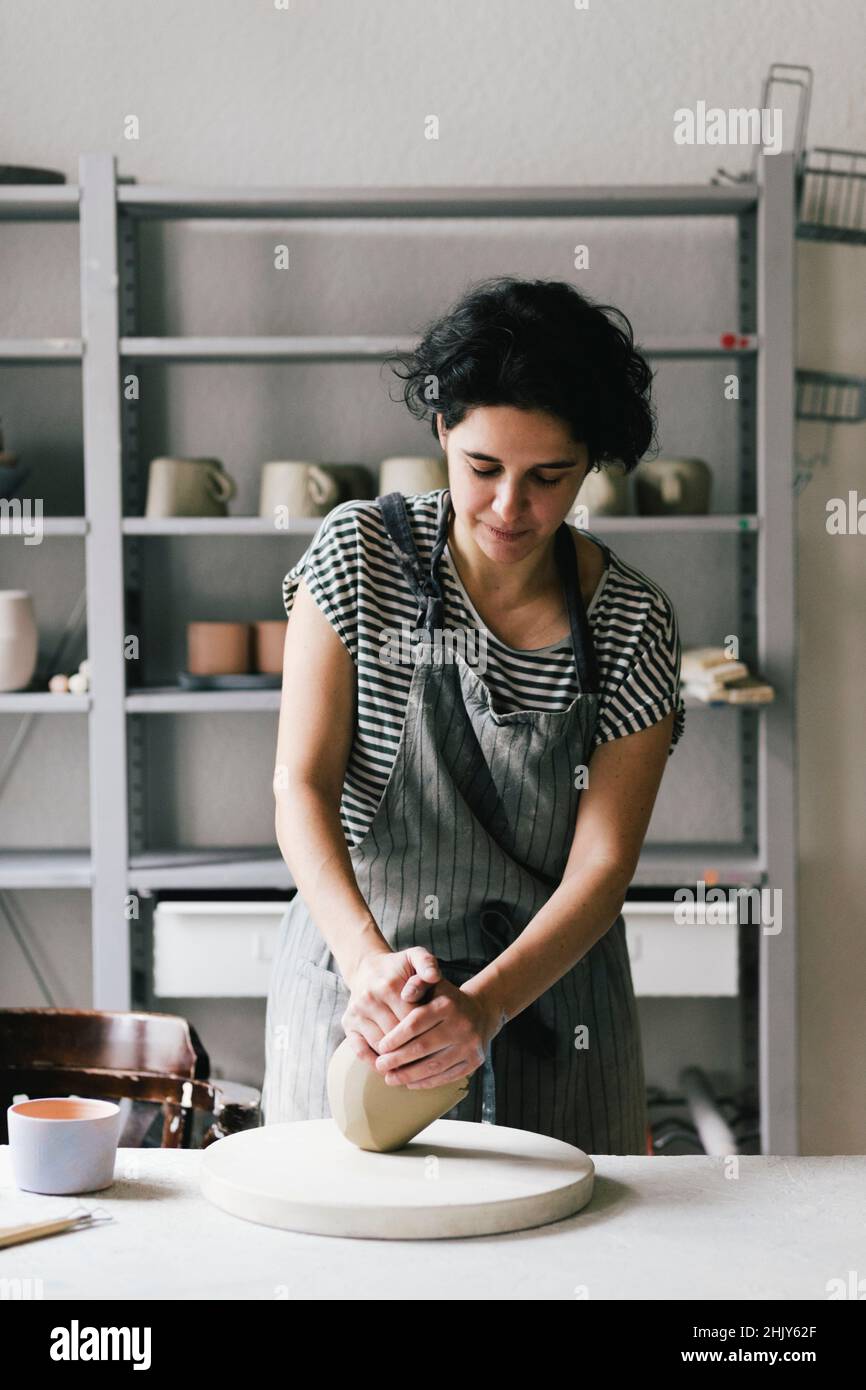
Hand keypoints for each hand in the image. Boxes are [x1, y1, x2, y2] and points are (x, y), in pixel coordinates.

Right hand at [341, 947, 442, 1064]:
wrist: (367, 967)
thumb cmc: (398, 967)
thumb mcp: (415, 957)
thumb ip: (427, 964)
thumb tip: (433, 977)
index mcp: (389, 985)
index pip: (412, 1019)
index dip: (427, 1033)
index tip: (440, 1044)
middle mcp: (369, 998)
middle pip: (397, 1035)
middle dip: (414, 1049)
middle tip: (430, 1062)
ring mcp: (357, 1012)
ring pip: (380, 1045)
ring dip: (396, 1059)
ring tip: (414, 1068)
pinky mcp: (347, 1022)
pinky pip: (360, 1049)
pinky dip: (374, 1062)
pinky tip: (389, 1067)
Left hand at [372, 978, 502, 1089]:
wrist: (481, 1012)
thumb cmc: (447, 1000)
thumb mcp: (433, 984)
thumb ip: (416, 984)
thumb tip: (404, 995)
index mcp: (447, 1004)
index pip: (415, 1023)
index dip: (395, 1037)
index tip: (381, 1047)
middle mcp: (461, 1024)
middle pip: (423, 1047)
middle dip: (398, 1059)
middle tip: (381, 1066)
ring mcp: (470, 1044)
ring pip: (434, 1066)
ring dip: (409, 1075)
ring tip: (391, 1078)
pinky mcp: (475, 1060)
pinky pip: (447, 1076)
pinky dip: (427, 1082)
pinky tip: (410, 1083)